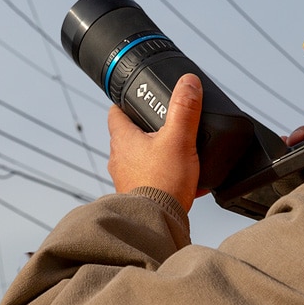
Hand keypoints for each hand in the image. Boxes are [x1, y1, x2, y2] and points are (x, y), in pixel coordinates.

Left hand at [107, 73, 204, 213]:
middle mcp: (119, 159)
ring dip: (155, 154)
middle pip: (129, 135)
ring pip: (139, 158)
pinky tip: (183, 180)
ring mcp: (126, 179)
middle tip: (166, 125)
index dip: (126, 102)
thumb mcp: (179, 139)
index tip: (137, 99)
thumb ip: (185, 109)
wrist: (158, 223)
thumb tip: (188, 81)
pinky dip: (164, 176)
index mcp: (123, 139)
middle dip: (146, 129)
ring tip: (178, 154)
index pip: (115, 112)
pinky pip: (150, 180)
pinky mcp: (138, 195)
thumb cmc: (162, 182)